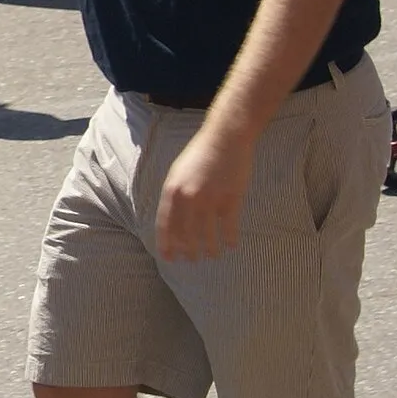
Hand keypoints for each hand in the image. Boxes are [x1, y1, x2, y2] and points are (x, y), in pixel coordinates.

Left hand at [155, 121, 253, 261]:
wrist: (225, 138)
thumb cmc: (200, 155)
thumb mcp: (178, 173)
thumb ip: (175, 196)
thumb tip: (173, 222)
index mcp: (172, 191)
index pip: (165, 225)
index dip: (167, 244)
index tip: (169, 259)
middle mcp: (189, 197)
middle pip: (186, 234)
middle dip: (188, 250)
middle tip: (192, 259)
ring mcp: (210, 199)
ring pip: (208, 234)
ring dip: (210, 249)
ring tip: (212, 255)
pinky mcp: (231, 198)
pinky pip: (229, 226)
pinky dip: (230, 238)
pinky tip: (231, 245)